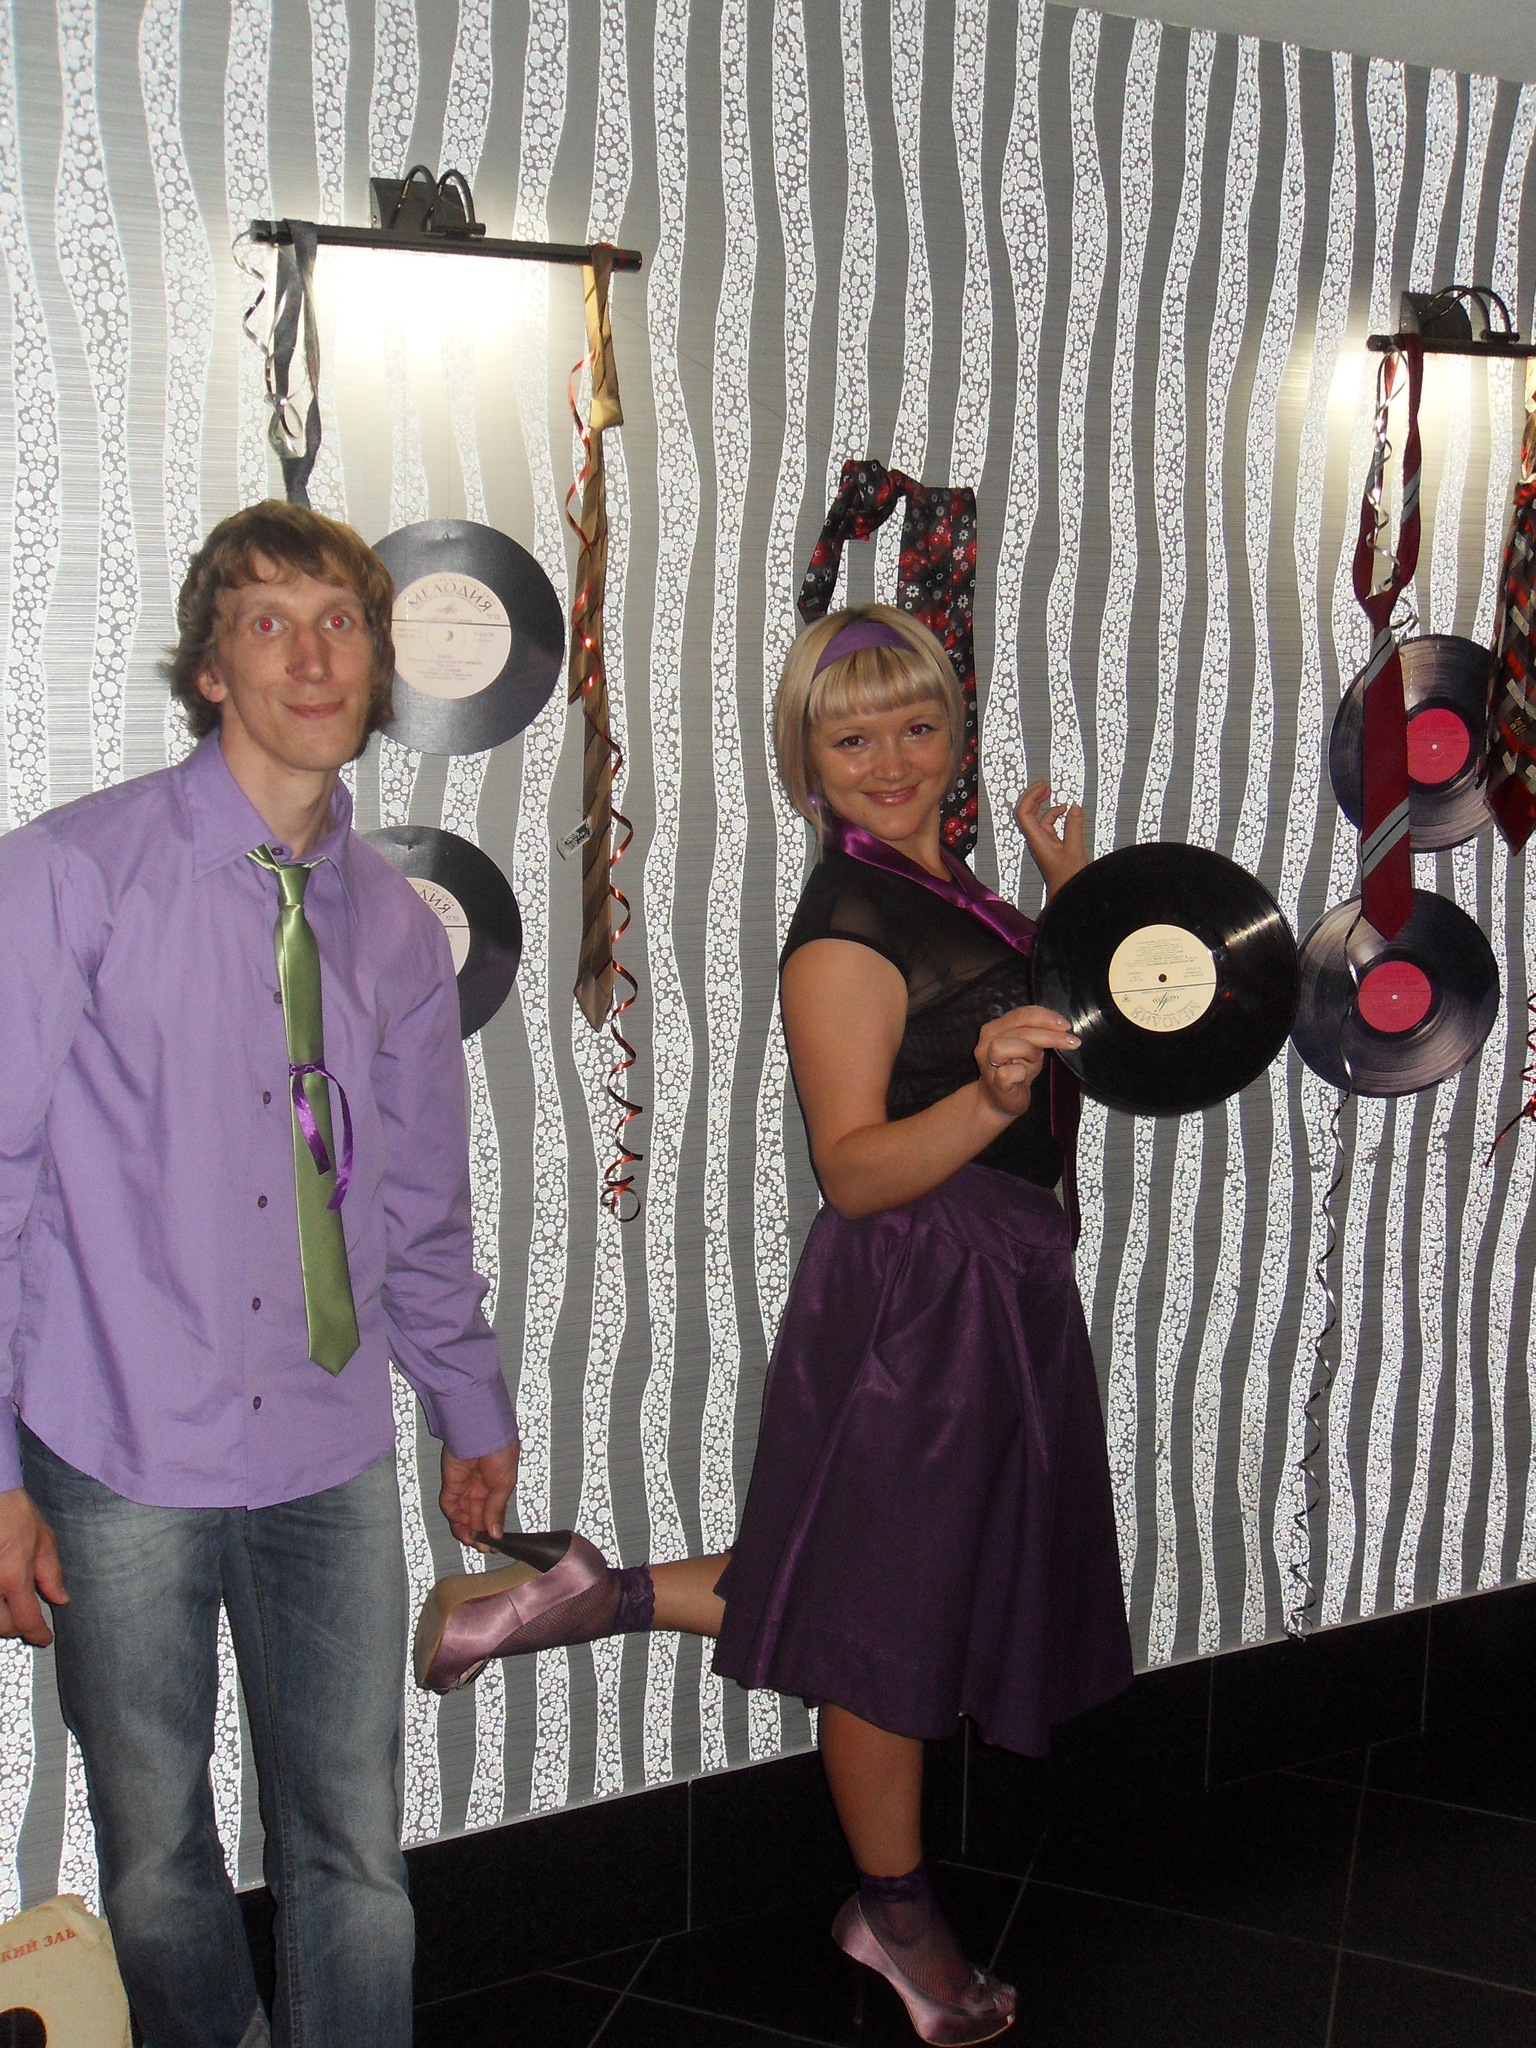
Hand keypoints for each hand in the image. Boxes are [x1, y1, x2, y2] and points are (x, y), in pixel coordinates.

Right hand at [0, 1489, 66, 1646]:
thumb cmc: (12, 1510)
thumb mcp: (43, 1538)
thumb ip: (51, 1573)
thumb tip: (61, 1597)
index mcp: (13, 1576)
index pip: (27, 1619)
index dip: (38, 1634)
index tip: (44, 1638)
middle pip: (2, 1626)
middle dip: (17, 1628)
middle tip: (27, 1622)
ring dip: (1, 1619)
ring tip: (11, 1609)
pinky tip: (1, 1597)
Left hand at [439, 1440, 519, 1546]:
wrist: (482, 1434)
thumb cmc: (500, 1451)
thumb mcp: (505, 1484)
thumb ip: (496, 1509)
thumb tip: (496, 1532)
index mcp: (497, 1484)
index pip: (492, 1511)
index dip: (492, 1528)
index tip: (494, 1544)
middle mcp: (480, 1487)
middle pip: (476, 1515)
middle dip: (479, 1532)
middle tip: (482, 1547)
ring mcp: (464, 1485)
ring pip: (462, 1513)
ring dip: (466, 1529)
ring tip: (472, 1541)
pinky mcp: (450, 1483)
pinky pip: (450, 1504)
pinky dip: (455, 1517)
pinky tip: (463, 1527)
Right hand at [974, 1005, 1079, 1117]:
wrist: (1000, 1101)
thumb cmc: (1014, 1072)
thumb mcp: (1029, 1047)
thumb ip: (1038, 1033)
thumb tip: (1060, 1025)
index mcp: (995, 1028)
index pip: (1021, 1014)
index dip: (1045, 1016)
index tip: (1065, 1025)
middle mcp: (986, 1041)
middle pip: (1017, 1026)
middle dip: (1048, 1033)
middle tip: (1069, 1040)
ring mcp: (987, 1063)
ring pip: (1004, 1045)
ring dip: (1028, 1050)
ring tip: (1034, 1060)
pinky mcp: (994, 1083)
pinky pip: (1007, 1073)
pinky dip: (1020, 1072)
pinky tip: (1024, 1075)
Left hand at [1015, 781, 1088, 895]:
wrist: (1068, 894)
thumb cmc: (1068, 878)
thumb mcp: (1075, 850)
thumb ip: (1074, 827)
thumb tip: (1074, 808)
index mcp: (1037, 840)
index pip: (1024, 813)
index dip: (1031, 796)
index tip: (1043, 786)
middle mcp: (1036, 840)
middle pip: (1026, 812)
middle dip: (1033, 796)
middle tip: (1044, 784)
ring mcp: (1042, 842)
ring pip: (1037, 817)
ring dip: (1044, 804)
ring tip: (1052, 792)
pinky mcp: (1050, 845)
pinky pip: (1048, 824)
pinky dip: (1054, 815)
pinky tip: (1065, 811)